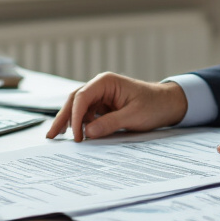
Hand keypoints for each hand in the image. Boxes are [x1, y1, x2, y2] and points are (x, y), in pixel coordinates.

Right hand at [46, 72, 187, 141]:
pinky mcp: (103, 106)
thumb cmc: (154, 105)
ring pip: (78, 107)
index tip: (76, 135)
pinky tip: (77, 135)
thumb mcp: (133, 116)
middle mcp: (100, 86)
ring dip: (69, 121)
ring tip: (59, 137)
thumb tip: (87, 132)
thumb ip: (109, 123)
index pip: (82, 96)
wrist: (168, 104)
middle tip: (51, 135)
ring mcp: (101, 96)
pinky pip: (87, 114)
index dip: (75, 116)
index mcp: (106, 82)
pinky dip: (81, 124)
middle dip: (63, 118)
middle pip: (74, 100)